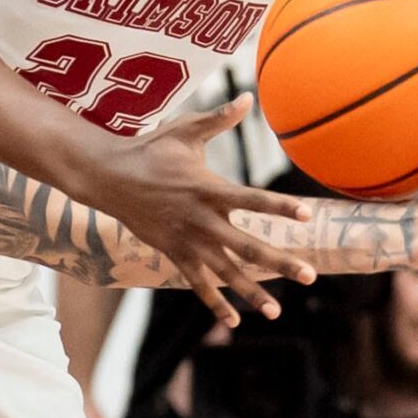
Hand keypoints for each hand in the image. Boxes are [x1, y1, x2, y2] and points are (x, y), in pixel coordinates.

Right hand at [90, 96, 318, 327]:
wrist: (108, 178)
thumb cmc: (150, 150)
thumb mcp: (185, 131)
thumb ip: (219, 119)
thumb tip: (248, 96)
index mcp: (210, 189)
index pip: (253, 200)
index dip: (281, 207)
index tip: (308, 215)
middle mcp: (202, 220)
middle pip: (248, 247)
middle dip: (280, 263)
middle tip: (309, 275)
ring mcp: (188, 240)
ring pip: (225, 272)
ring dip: (252, 292)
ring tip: (275, 311)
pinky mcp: (174, 253)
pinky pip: (197, 283)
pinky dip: (215, 303)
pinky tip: (234, 321)